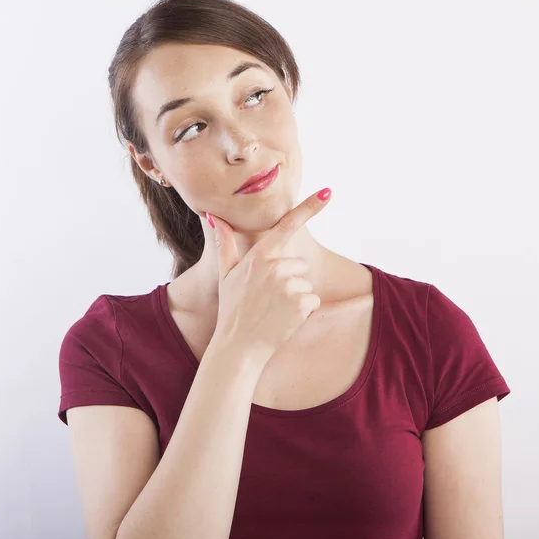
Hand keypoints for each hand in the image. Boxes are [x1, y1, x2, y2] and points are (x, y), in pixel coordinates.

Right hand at [206, 188, 331, 372]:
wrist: (238, 346)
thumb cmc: (232, 309)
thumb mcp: (225, 275)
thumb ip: (224, 244)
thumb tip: (212, 216)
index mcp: (258, 257)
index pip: (286, 226)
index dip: (308, 208)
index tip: (326, 193)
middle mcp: (275, 267)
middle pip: (300, 264)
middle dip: (290, 279)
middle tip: (269, 298)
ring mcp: (288, 285)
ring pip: (307, 283)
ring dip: (297, 297)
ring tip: (275, 310)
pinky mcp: (301, 303)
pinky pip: (313, 300)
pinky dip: (304, 311)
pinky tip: (285, 319)